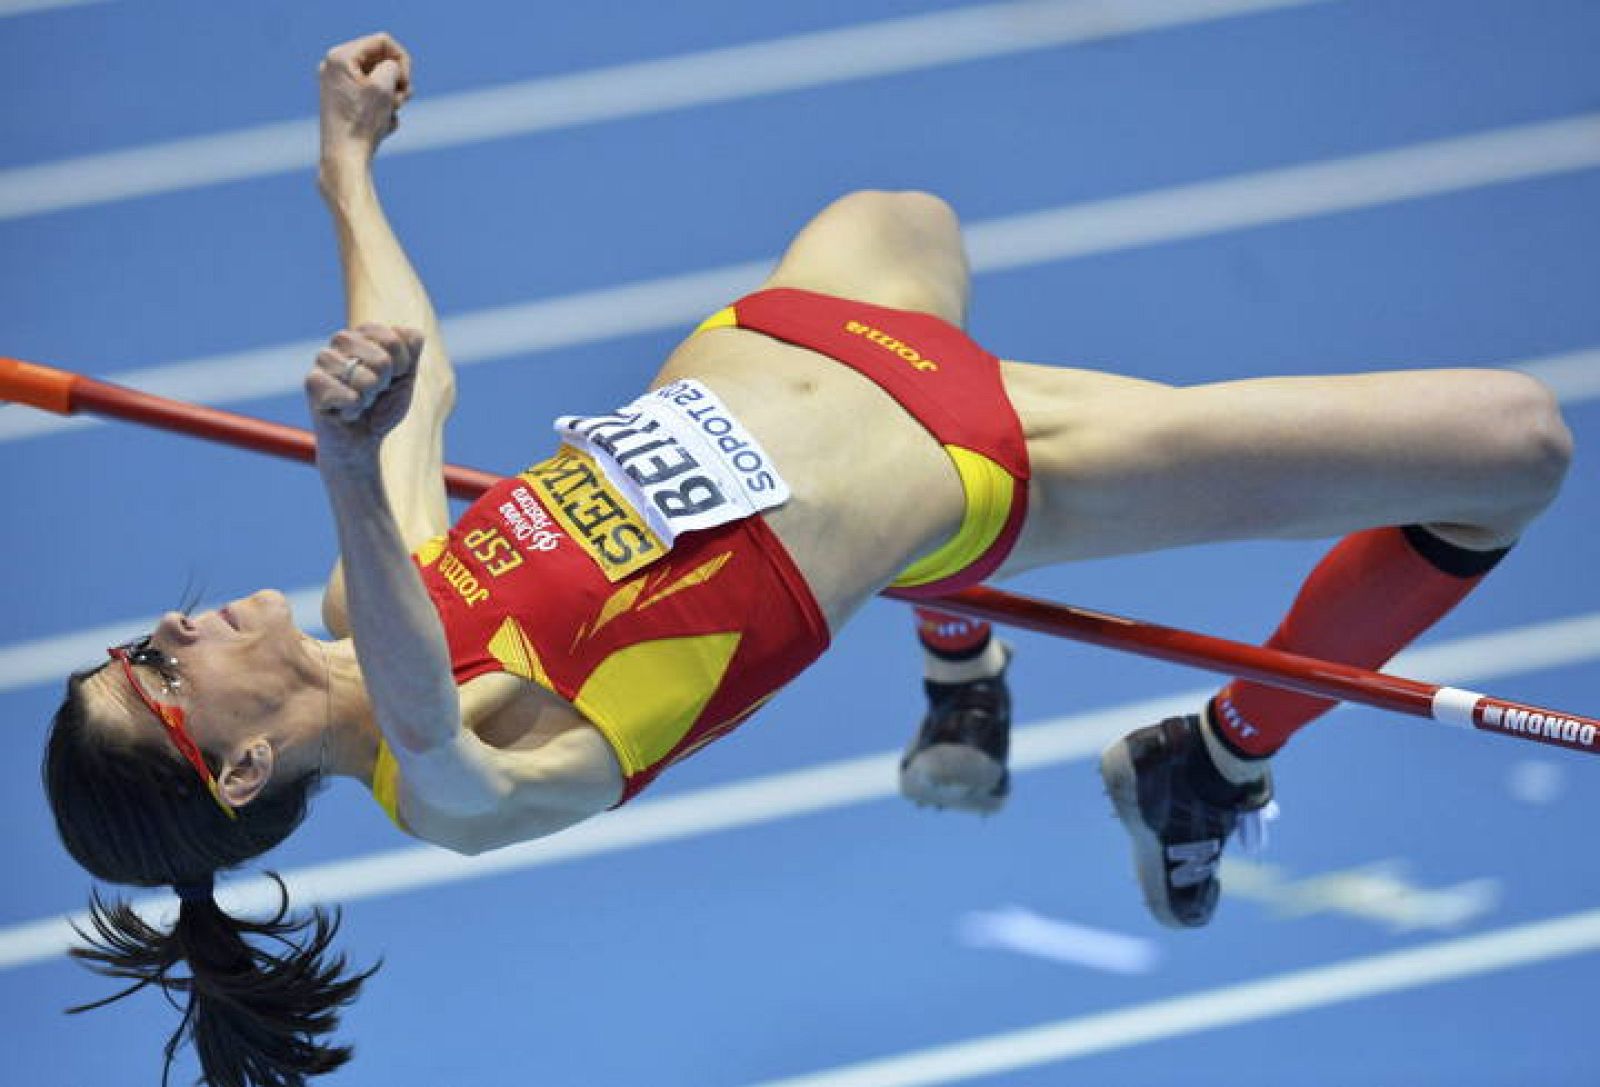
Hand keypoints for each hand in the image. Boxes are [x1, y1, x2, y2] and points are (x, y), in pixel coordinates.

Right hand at [306, 324, 424, 462]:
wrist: (362, 439)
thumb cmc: (382, 405)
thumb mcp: (406, 378)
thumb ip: (412, 353)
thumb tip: (415, 333)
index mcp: (366, 333)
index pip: (396, 341)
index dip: (402, 367)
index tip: (392, 378)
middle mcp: (343, 340)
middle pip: (383, 360)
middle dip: (384, 384)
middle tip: (372, 392)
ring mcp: (324, 359)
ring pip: (366, 379)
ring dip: (368, 398)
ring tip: (358, 400)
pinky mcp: (312, 382)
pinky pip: (350, 396)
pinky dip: (354, 410)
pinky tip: (344, 410)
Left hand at [317, 33, 412, 171]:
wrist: (344, 159)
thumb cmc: (362, 123)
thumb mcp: (384, 86)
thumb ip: (393, 66)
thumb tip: (391, 70)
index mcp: (340, 56)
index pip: (383, 42)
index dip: (402, 60)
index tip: (405, 83)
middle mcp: (334, 67)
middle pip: (381, 60)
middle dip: (397, 81)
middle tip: (400, 102)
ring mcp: (337, 85)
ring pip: (379, 80)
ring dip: (392, 97)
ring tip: (390, 116)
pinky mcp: (342, 102)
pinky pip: (371, 97)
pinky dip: (382, 109)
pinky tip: (381, 126)